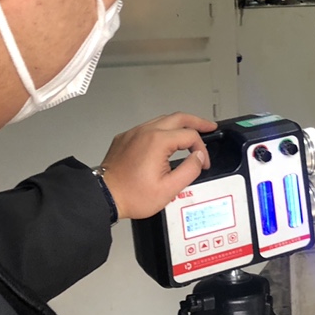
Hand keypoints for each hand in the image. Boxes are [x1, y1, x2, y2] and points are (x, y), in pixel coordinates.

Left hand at [98, 112, 217, 220]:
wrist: (104, 197)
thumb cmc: (133, 195)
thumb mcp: (169, 189)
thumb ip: (189, 170)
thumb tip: (199, 157)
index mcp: (158, 141)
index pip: (190, 135)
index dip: (202, 148)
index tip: (203, 163)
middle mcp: (145, 131)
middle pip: (178, 117)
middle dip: (197, 121)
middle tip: (209, 127)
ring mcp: (133, 133)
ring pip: (162, 119)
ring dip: (180, 124)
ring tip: (191, 131)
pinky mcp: (125, 138)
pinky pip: (148, 127)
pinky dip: (162, 129)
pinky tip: (167, 140)